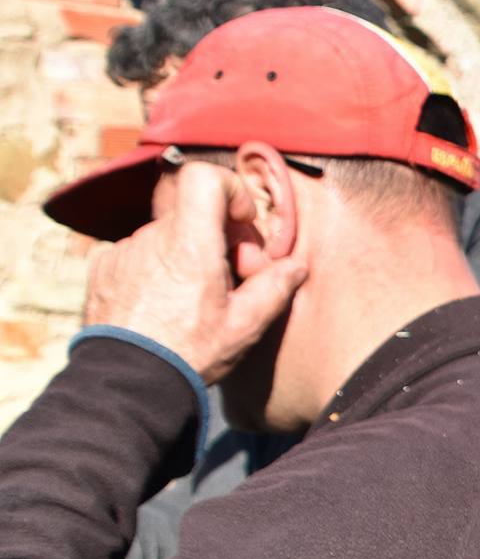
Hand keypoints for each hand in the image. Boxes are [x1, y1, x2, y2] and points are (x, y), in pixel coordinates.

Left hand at [82, 162, 305, 384]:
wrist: (128, 381)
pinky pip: (140, 252)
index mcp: (190, 243)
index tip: (241, 224)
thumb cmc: (190, 352)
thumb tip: (296, 267)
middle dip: (221, 238)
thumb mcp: (245, 325)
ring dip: (190, 256)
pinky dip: (160, 267)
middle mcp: (153, 237)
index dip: (230, 190)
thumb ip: (275, 287)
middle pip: (195, 214)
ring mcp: (124, 251)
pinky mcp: (103, 267)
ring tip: (200, 299)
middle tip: (236, 278)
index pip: (204, 178)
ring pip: (170, 236)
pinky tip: (167, 303)